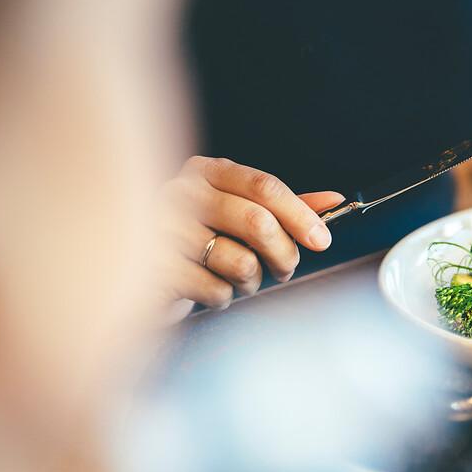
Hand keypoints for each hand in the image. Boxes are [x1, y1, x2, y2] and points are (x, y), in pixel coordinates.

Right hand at [160, 156, 342, 311]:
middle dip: (284, 254)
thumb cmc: (200, 243)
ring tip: (237, 279)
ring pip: (241, 262)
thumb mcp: (239, 215)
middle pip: (257, 222)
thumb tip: (333, 201)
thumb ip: (284, 208)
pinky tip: (208, 288)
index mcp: (206, 173)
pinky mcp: (154, 267)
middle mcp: (181, 193)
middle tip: (285, 269)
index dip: (301, 215)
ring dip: (252, 281)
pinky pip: (216, 290)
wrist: (139, 273)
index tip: (322, 240)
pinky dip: (223, 297)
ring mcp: (162, 228)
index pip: (264, 186)